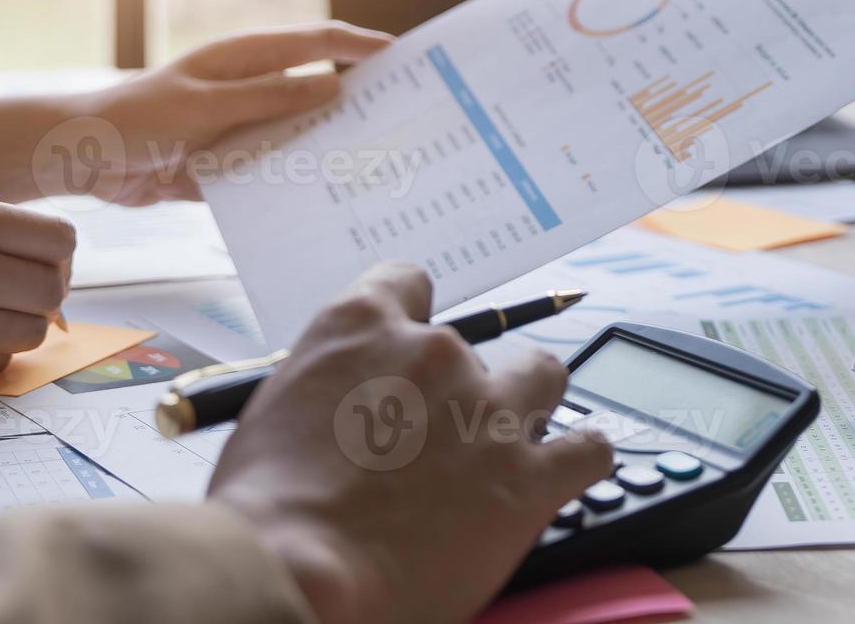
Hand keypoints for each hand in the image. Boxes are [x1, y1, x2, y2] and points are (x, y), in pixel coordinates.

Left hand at [0, 21, 396, 204]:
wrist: (79, 160)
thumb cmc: (133, 118)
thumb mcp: (206, 107)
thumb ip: (269, 99)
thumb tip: (332, 86)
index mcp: (243, 59)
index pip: (314, 43)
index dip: (357, 44)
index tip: (400, 54)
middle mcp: (247, 90)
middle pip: (314, 91)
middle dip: (356, 102)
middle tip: (403, 116)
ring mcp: (239, 128)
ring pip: (296, 137)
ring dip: (325, 150)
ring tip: (373, 166)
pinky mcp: (227, 166)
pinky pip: (270, 175)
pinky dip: (291, 185)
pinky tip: (321, 202)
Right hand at [209, 263, 612, 623]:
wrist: (297, 571)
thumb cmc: (265, 510)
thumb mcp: (274, 415)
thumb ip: (327, 392)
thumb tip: (345, 411)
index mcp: (360, 327)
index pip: (406, 283)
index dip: (412, 320)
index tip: (410, 350)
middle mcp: (434, 352)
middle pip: (475, 345)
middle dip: (461, 385)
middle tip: (439, 435)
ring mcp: (489, 411)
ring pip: (543, 375)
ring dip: (529, 404)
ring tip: (507, 444)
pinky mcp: (528, 475)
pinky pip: (589, 449)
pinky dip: (581, 458)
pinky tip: (562, 475)